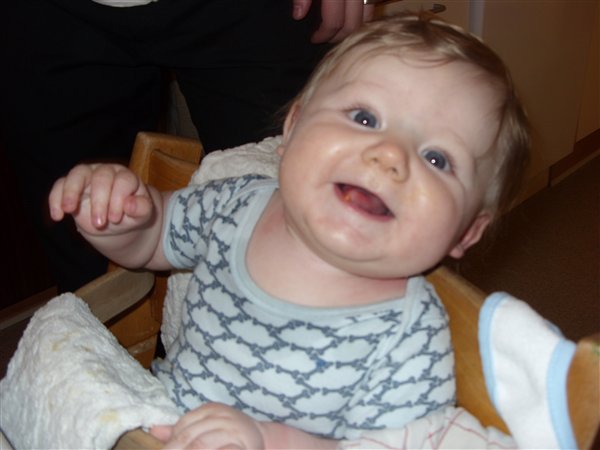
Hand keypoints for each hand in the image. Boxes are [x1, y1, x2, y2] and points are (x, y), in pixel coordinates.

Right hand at [48, 163, 153, 236]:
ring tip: (69, 210)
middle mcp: (107, 172)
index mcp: (127, 177)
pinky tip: (57, 216)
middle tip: (99, 223)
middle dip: (99, 201)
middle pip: (101, 177)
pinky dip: (55, 198)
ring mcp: (87, 176)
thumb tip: (130, 205)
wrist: (116, 222)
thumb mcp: (142, 215)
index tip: (115, 219)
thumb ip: (142, 209)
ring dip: (72, 192)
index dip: (118, 199)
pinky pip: (59, 185)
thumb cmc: (131, 215)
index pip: (122, 181)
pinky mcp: (71, 186)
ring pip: (78, 174)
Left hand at [150, 403, 264, 448]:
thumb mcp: (206, 426)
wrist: (261, 437)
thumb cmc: (228, 433)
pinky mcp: (244, 445)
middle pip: (191, 438)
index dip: (172, 444)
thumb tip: (154, 430)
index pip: (183, 425)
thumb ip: (181, 430)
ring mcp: (234, 431)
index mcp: (210, 410)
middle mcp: (222, 417)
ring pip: (203, 445)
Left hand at [292, 0, 374, 42]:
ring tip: (340, 33)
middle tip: (326, 39)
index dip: (322, 34)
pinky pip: (373, 7)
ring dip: (353, 29)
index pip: (333, 21)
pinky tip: (353, 20)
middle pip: (352, 24)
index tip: (314, 38)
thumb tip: (298, 15)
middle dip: (338, 37)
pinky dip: (364, 17)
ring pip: (366, 17)